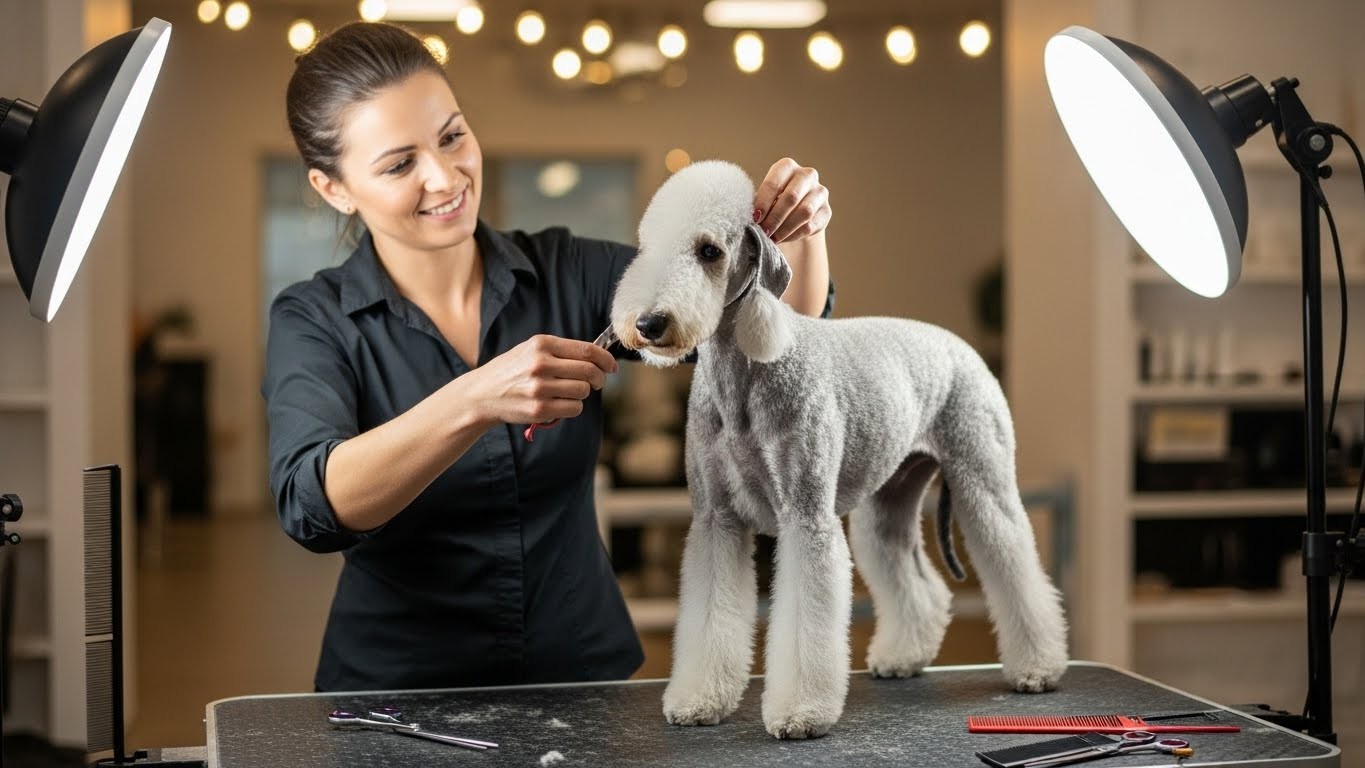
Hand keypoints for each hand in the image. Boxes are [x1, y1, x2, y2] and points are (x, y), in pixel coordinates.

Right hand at [461, 334, 616, 426]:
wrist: (481, 394)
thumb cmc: (511, 371)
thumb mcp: (531, 350)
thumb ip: (561, 351)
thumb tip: (598, 357)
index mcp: (541, 344)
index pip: (587, 349)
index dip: (606, 359)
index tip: (612, 366)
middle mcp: (540, 363)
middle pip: (589, 371)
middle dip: (599, 379)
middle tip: (597, 383)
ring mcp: (539, 387)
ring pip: (583, 391)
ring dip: (582, 394)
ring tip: (567, 393)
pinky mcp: (539, 409)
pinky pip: (574, 408)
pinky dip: (572, 408)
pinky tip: (559, 404)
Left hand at [753, 158, 831, 243]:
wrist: (794, 215)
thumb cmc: (772, 203)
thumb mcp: (764, 198)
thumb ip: (758, 203)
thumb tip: (751, 219)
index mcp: (787, 167)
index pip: (774, 182)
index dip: (763, 202)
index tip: (755, 218)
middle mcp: (807, 175)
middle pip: (792, 196)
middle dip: (775, 217)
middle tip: (763, 231)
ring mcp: (820, 192)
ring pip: (804, 211)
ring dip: (785, 228)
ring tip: (772, 238)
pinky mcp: (826, 211)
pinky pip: (811, 225)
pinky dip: (794, 235)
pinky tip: (783, 239)